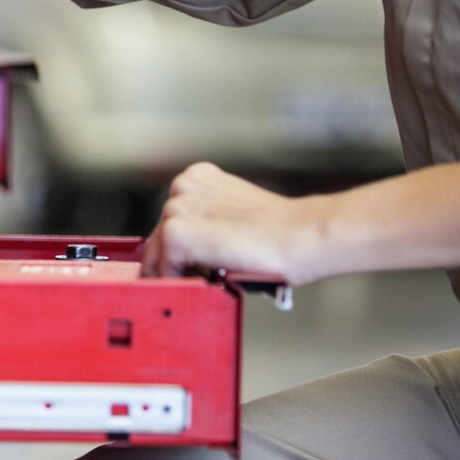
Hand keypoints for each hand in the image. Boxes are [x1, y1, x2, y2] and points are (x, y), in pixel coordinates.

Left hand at [144, 162, 332, 285]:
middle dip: (178, 263)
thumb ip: (207, 221)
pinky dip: (183, 282)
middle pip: (159, 239)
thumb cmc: (278, 232)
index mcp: (197, 178)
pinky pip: (163, 269)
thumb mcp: (233, 214)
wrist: (301, 236)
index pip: (168, 222)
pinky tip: (211, 278)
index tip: (197, 264)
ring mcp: (177, 208)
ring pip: (159, 256)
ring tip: (216, 276)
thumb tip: (187, 251)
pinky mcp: (175, 233)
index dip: (182, 250)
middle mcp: (183, 187)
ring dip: (181, 273)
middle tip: (211, 274)